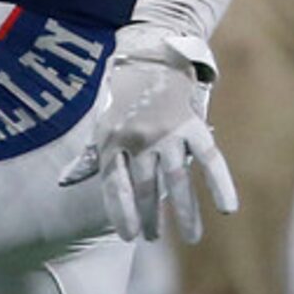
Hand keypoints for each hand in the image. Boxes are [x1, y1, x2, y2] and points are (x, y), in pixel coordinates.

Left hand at [58, 28, 236, 243]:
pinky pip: (209, 159)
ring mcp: (166, 132)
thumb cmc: (122, 96)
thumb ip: (90, 157)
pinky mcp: (191, 124)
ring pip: (176, 180)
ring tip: (191, 238)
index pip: (114, 186)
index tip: (129, 236)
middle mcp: (138, 138)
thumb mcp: (101, 124)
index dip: (121, 213)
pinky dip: (220, 184)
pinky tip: (228, 208)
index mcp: (111, 140)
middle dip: (150, 218)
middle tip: (153, 238)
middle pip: (144, 188)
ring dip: (185, 213)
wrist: (151, 54)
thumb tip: (65, 182)